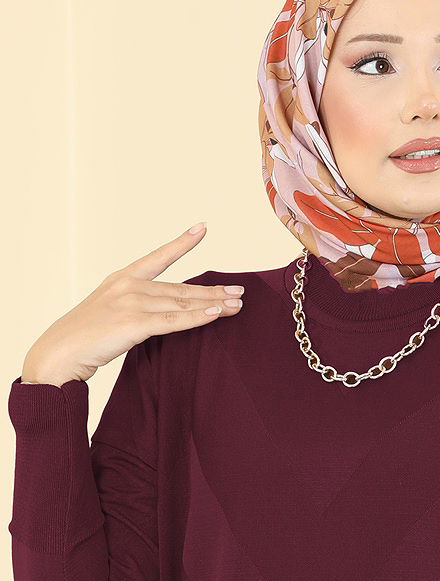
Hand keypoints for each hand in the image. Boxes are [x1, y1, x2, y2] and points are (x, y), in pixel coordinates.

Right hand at [21, 223, 244, 385]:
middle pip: (180, 288)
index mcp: (121, 278)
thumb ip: (137, 307)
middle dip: (213, 291)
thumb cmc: (84, 337)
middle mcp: (128, 285)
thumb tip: (167, 312)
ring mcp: (131, 303)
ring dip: (213, 305)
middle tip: (239, 292)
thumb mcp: (110, 312)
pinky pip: (174, 321)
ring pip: (182, 303)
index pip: (158, 257)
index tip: (202, 227)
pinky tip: (216, 314)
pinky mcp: (134, 324)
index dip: (182, 243)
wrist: (59, 353)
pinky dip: (197, 318)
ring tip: (236, 305)